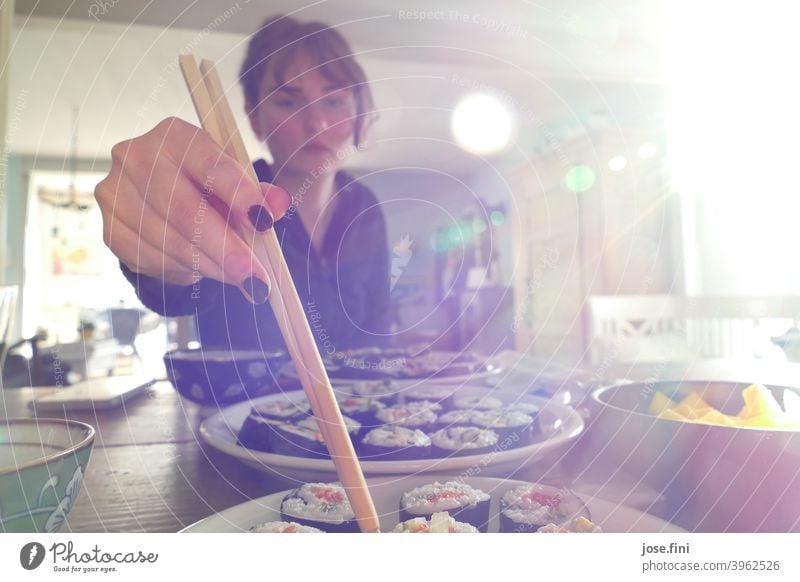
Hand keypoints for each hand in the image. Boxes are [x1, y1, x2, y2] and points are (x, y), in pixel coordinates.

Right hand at [94, 117, 290, 302]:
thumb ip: (258, 194)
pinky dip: (184, 270)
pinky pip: (151, 259)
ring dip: (210, 266)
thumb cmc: (207, 188)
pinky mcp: (110, 229)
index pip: (209, 165)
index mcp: (175, 134)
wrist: (163, 203)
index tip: (265, 223)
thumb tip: (278, 204)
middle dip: (225, 249)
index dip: (239, 195)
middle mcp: (136, 156)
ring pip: (169, 240)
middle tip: (256, 279)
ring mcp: (116, 193)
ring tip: (239, 279)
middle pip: (184, 209)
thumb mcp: (236, 185)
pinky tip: (204, 270)